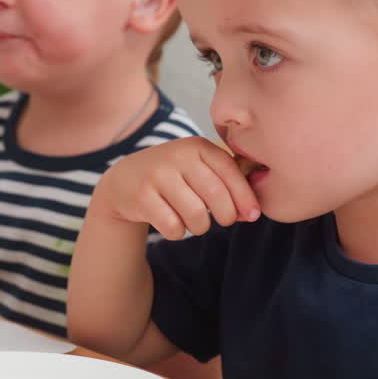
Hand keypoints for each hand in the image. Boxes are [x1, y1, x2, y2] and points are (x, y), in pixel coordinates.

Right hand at [91, 137, 259, 239]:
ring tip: (195, 222)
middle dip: (226, 216)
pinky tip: (172, 224)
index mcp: (197, 146)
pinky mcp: (141, 196)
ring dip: (200, 227)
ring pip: (196, 214)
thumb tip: (252, 213)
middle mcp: (177, 155)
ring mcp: (156, 175)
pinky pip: (173, 226)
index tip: (252, 215)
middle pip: (216, 196)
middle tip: (223, 221)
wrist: (124, 181)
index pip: (231, 172)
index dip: (246, 197)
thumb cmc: (173, 178)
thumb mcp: (198, 170)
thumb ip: (226, 185)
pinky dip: (177, 232)